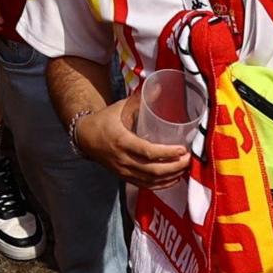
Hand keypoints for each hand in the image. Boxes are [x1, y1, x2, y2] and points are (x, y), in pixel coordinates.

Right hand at [69, 94, 193, 187]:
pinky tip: (173, 180)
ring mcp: (123, 171)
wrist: (85, 137)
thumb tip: (160, 87)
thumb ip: (140, 100)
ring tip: (184, 168)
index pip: (147, 152)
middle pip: (152, 170)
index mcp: (122, 141)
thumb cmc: (105, 120)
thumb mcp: (120, 107)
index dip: (167, 153)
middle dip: (174, 167)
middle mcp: (122, 159)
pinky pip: (145, 186)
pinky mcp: (124, 177)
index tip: (182, 149)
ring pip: (150, 180)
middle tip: (188, 159)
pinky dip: (161, 185)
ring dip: (170, 177)